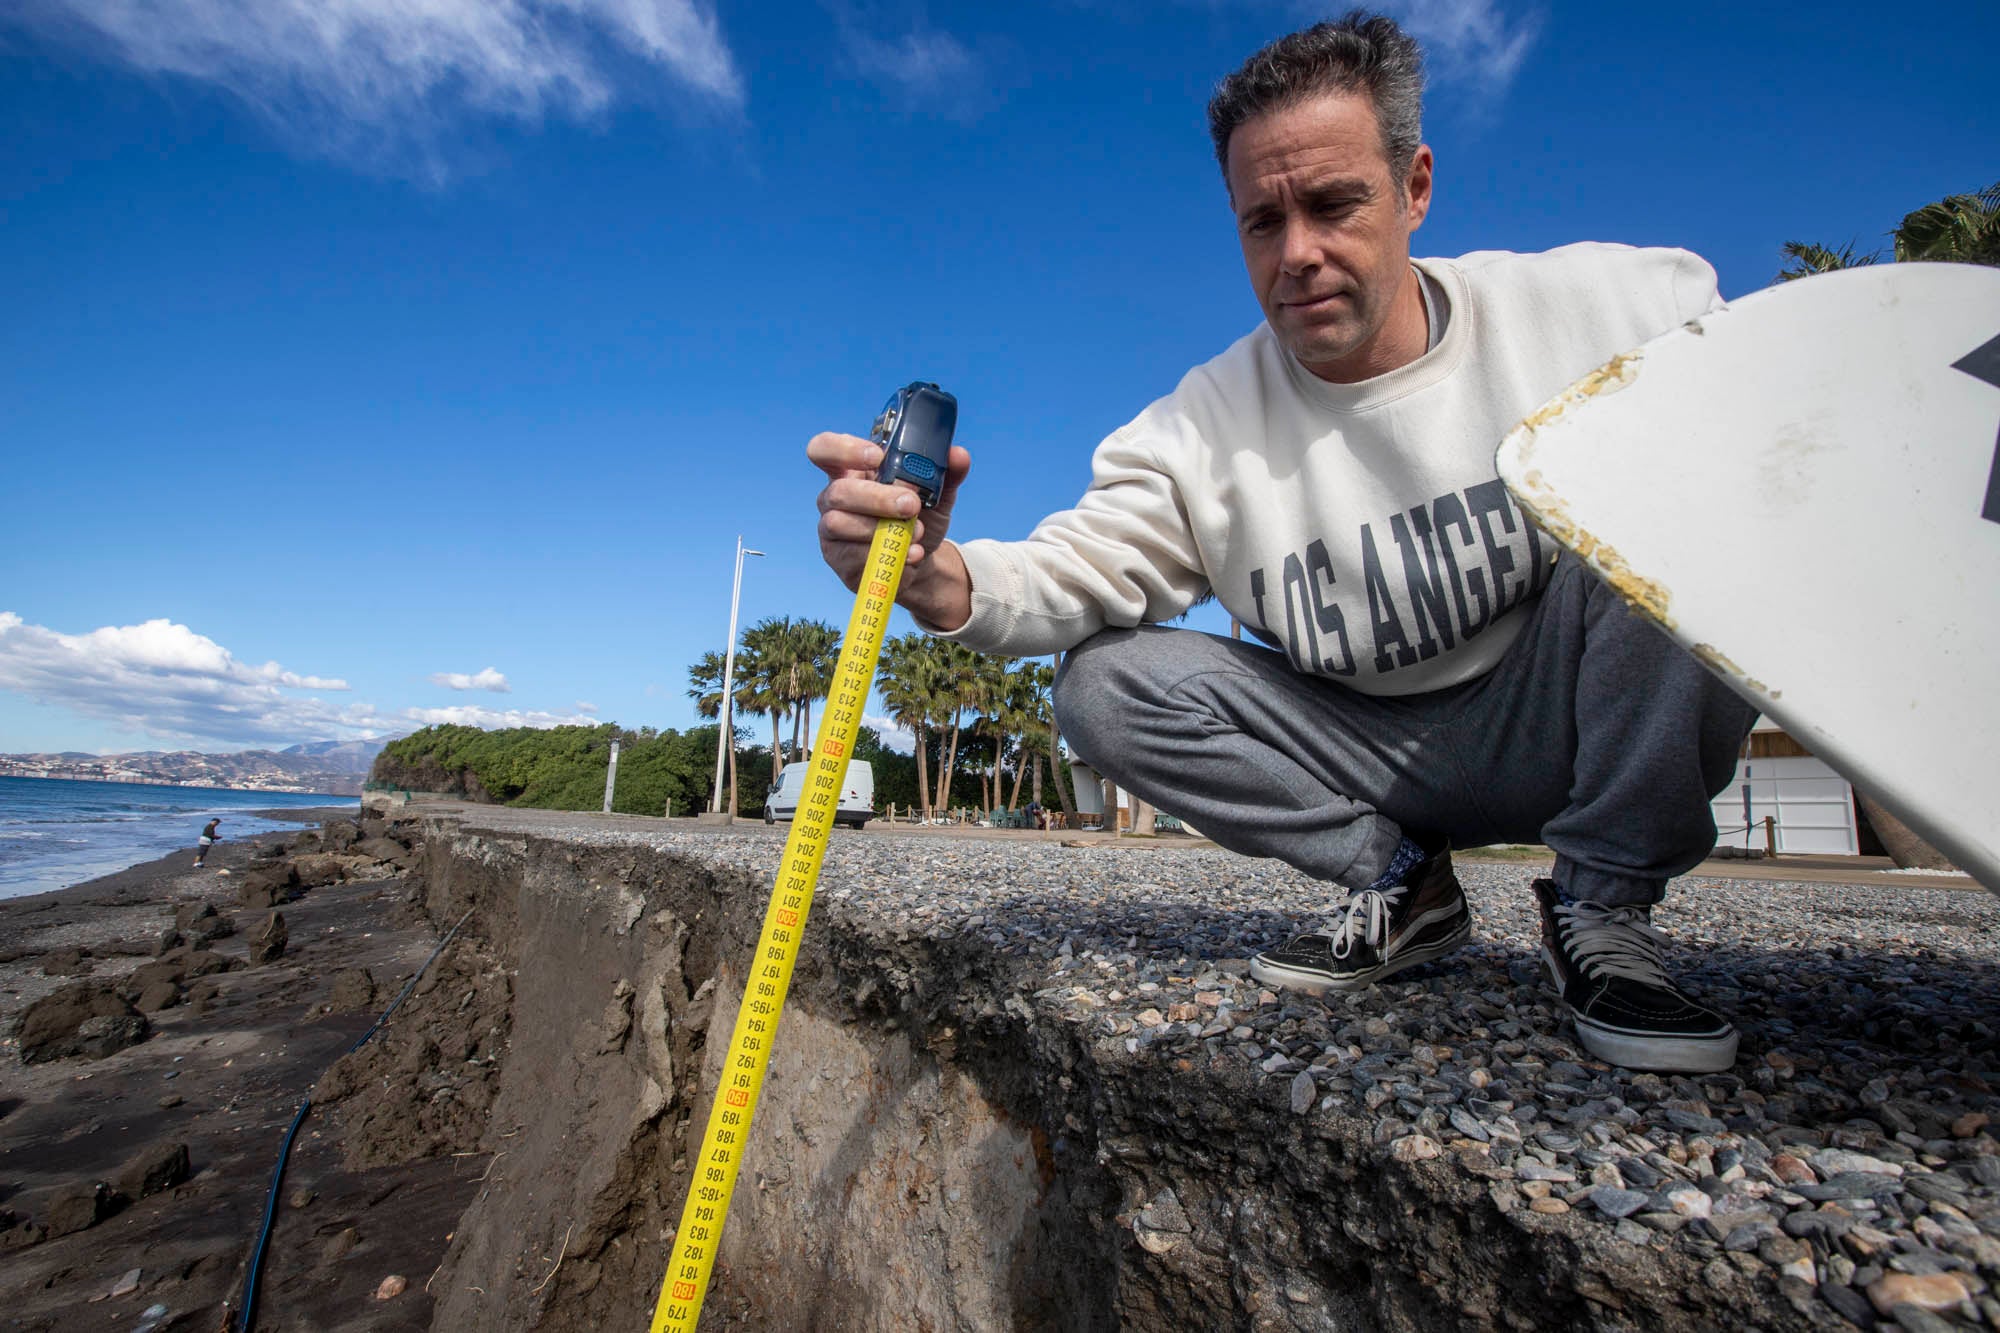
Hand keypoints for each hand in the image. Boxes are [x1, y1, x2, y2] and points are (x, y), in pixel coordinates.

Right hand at [807, 432, 973, 627]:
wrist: (920, 558)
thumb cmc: (917, 517)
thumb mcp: (935, 493)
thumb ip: (945, 472)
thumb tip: (959, 455)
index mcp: (852, 470)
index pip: (824, 448)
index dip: (844, 449)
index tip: (877, 457)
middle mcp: (834, 497)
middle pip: (838, 491)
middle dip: (877, 498)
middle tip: (912, 504)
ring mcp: (831, 530)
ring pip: (840, 523)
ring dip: (883, 529)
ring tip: (917, 532)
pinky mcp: (839, 559)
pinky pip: (854, 556)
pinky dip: (888, 555)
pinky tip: (912, 554)